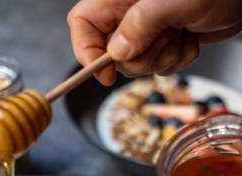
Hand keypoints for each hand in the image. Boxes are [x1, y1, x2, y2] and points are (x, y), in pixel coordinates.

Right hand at [67, 0, 241, 84]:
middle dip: (138, 59)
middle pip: (110, 53)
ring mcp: (147, 29)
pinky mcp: (163, 41)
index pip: (83, 24)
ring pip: (136, 64)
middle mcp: (129, 13)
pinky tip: (188, 38)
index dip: (87, 51)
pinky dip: (177, 59)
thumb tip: (116, 52)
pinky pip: (159, 65)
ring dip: (162, 59)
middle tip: (162, 41)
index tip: (105, 73)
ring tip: (180, 35)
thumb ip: (140, 24)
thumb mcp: (174, 2)